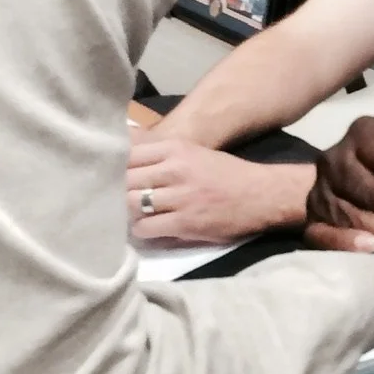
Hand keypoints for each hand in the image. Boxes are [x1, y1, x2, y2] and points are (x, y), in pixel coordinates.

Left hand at [128, 137, 311, 242]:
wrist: (262, 195)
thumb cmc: (226, 174)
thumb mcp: (193, 152)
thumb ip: (160, 151)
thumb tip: (123, 143)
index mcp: (175, 149)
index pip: (127, 155)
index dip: (114, 168)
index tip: (111, 177)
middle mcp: (175, 169)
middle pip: (125, 180)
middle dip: (118, 191)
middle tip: (116, 201)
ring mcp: (180, 197)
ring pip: (132, 204)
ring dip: (128, 212)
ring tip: (133, 215)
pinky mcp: (185, 222)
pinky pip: (146, 227)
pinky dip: (142, 230)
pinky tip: (149, 229)